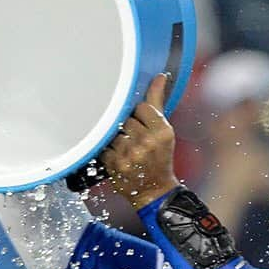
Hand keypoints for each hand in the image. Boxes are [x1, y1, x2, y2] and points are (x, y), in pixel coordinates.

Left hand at [99, 73, 179, 208]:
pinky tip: (119, 160)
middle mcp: (148, 142)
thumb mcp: (164, 131)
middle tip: (136, 143)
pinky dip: (108, 153)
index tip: (144, 128)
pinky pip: (104, 148)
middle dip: (128, 129)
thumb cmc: (160, 158)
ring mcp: (132, 154)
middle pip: (126, 120)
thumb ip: (157, 103)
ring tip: (128, 152)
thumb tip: (160, 76)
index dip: (139, 116)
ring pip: (114, 133)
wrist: (155, 192)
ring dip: (117, 141)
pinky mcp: (117, 165)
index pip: (141, 107)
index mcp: (163, 132)